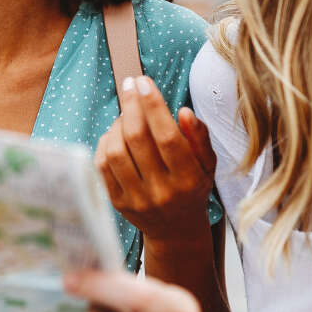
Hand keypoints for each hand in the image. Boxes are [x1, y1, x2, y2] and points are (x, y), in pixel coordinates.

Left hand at [94, 76, 216, 236]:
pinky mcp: (117, 202)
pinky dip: (106, 141)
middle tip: (130, 84)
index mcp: (188, 179)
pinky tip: (116, 133)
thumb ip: (199, 137)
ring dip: (118, 123)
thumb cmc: (193, 187)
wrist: (176, 230)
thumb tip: (183, 112)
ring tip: (126, 114)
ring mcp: (136, 199)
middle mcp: (162, 191)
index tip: (143, 82)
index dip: (153, 105)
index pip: (168, 136)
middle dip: (131, 105)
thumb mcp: (208, 164)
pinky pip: (102, 164)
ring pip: (116, 150)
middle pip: (138, 139)